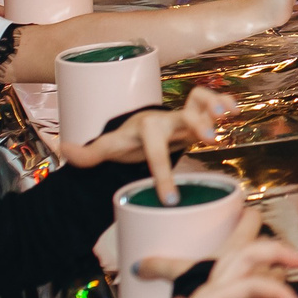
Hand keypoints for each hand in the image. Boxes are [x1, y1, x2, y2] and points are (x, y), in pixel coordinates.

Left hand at [59, 85, 233, 171]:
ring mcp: (183, 115)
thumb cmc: (127, 140)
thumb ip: (87, 153)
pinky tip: (234, 111)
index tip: (170, 199)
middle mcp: (166, 118)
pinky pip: (212, 101)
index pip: (155, 152)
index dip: (162, 175)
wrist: (140, 126)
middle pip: (181, 115)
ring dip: (214, 104)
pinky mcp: (197, 116)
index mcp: (146, 128)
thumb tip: (64, 147)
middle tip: (208, 138)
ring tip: (226, 116)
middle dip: (195, 123)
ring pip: (200, 98)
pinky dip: (224, 101)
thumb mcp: (107, 149)